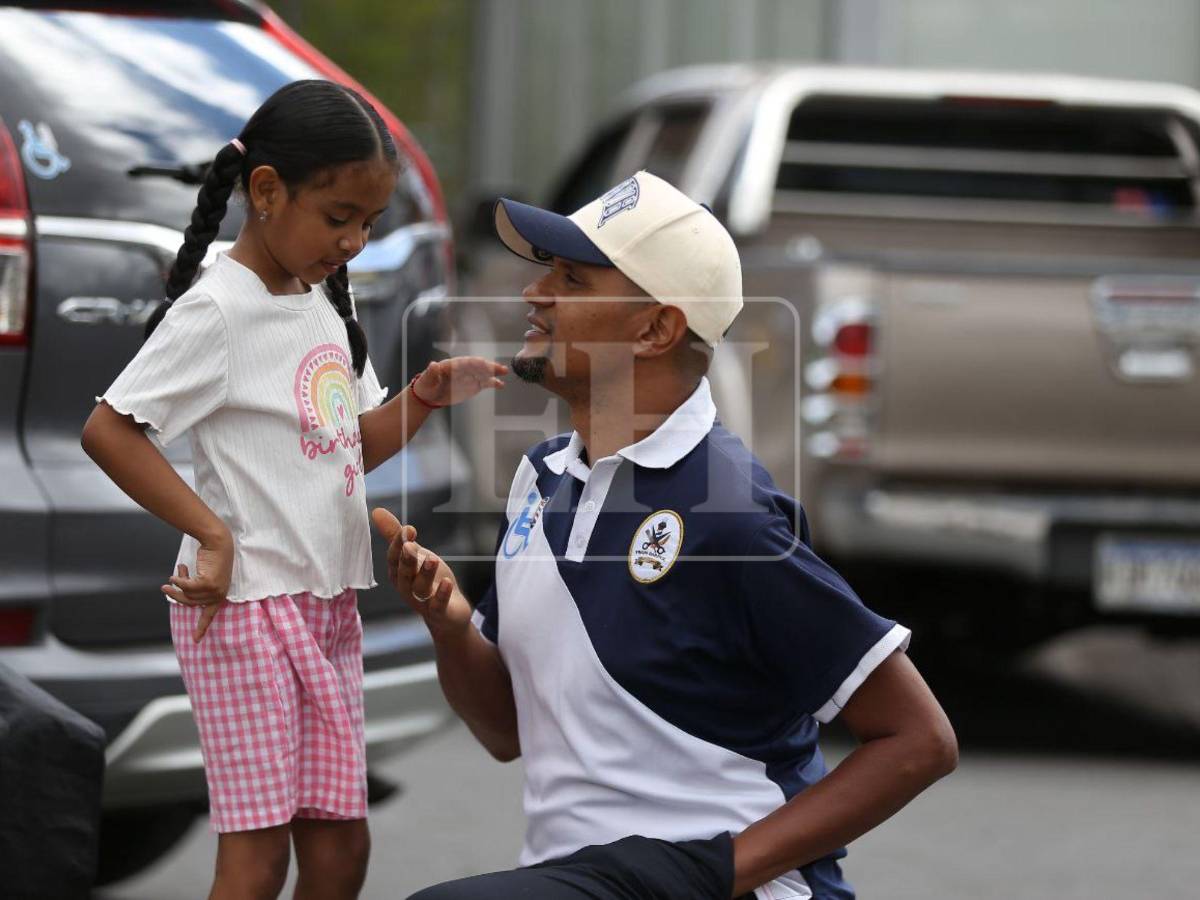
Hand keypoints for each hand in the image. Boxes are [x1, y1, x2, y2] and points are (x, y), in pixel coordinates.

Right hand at [161, 533, 232, 642]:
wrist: (218, 543)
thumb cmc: (212, 557)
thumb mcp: (205, 576)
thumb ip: (197, 588)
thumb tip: (181, 596)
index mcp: (220, 595)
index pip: (210, 615)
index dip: (201, 627)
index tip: (195, 641)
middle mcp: (218, 595)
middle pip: (190, 602)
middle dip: (176, 594)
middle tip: (165, 587)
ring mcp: (215, 590)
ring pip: (187, 594)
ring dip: (179, 581)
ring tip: (179, 569)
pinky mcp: (208, 583)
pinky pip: (186, 586)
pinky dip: (178, 579)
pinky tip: (178, 571)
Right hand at [371, 507, 471, 639]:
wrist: (448, 613)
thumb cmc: (429, 580)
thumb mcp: (415, 555)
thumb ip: (397, 536)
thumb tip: (376, 511)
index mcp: (399, 573)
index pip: (394, 558)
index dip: (399, 544)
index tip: (407, 528)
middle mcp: (407, 588)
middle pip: (404, 574)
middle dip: (406, 560)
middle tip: (410, 546)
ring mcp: (422, 601)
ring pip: (419, 588)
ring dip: (424, 574)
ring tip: (432, 560)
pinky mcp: (439, 611)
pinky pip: (437, 604)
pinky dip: (441, 594)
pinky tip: (446, 582)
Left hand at [412, 357, 506, 407]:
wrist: (430, 395)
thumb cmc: (427, 385)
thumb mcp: (427, 379)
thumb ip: (431, 372)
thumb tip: (433, 364)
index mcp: (452, 365)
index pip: (465, 362)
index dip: (474, 363)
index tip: (484, 364)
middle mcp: (463, 368)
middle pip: (478, 366)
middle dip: (489, 366)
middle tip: (500, 368)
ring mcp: (469, 376)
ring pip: (483, 373)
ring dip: (494, 372)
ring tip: (504, 373)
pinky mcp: (473, 385)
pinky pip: (484, 383)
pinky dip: (492, 383)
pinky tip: (500, 385)